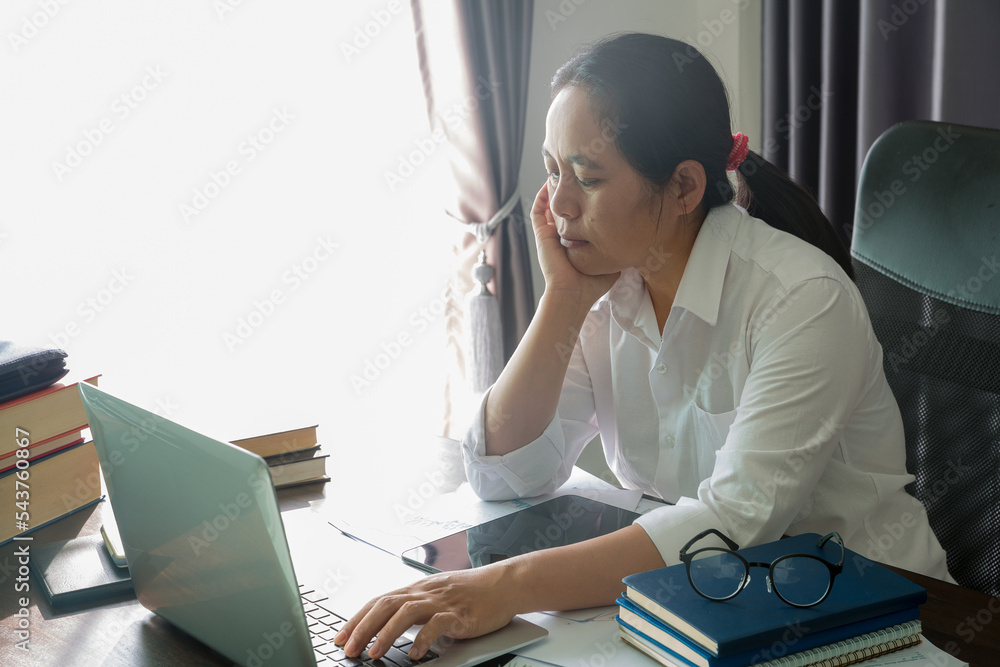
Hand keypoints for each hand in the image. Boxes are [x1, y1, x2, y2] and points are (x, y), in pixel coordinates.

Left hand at [334, 564, 518, 660]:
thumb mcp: (437, 596)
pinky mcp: (459, 613)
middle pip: (386, 604)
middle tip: (348, 648)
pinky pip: (437, 625)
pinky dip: (423, 639)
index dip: (357, 618)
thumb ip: (415, 608)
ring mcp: (442, 601)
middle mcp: (425, 592)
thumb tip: (390, 625)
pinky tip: (415, 654)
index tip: (340, 637)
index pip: (379, 601)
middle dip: (362, 627)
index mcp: (417, 589)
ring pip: (406, 612)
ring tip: (373, 653)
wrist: (503, 584)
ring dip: (386, 633)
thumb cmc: (471, 592)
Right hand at [530, 182, 618, 306]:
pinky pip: (538, 211)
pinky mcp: (541, 234)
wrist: (573, 294)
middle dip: (567, 190)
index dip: (581, 200)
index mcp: (575, 240)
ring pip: (548, 205)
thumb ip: (617, 246)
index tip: (592, 186)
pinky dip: (542, 196)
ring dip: (553, 189)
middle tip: (575, 173)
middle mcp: (561, 235)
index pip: (576, 215)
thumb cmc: (592, 283)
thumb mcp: (610, 259)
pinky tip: (550, 182)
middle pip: (562, 206)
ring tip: (561, 172)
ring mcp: (550, 234)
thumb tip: (634, 234)